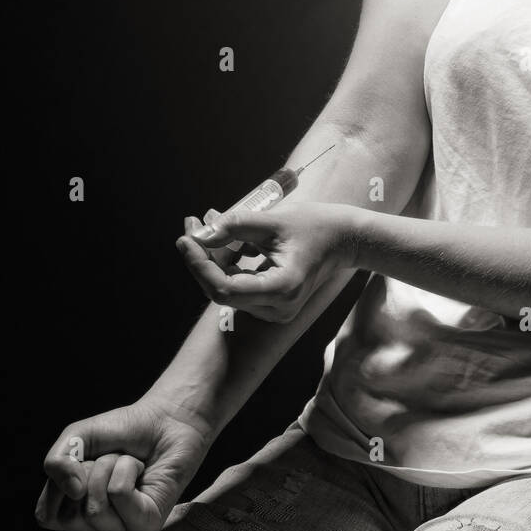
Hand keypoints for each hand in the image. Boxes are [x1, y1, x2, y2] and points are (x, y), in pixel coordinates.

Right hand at [35, 395, 212, 530]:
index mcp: (78, 512)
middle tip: (109, 459)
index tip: (82, 462)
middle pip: (68, 516)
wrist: (166, 418)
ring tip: (127, 462)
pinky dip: (126, 469)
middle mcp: (99, 527)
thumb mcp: (77, 438)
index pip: (47, 517)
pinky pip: (119, 495)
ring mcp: (122, 530)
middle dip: (87, 471)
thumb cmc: (124, 431)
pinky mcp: (146, 525)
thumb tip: (72, 491)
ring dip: (109, 467)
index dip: (58, 484)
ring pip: (94, 508)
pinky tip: (141, 469)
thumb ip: (56, 461)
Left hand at [176, 201, 359, 322]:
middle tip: (192, 224)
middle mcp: (277, 309)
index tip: (186, 238)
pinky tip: (222, 237)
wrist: (344, 239)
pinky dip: (225, 263)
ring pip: (227, 289)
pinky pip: (237, 286)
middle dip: (201, 258)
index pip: (224, 288)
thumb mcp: (274, 220)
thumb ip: (235, 226)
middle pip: (221, 290)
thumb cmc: (316, 226)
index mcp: (281, 290)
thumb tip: (200, 234)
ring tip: (207, 222)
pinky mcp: (271, 304)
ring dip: (212, 258)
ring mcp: (274, 311)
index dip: (199, 265)